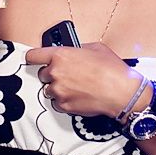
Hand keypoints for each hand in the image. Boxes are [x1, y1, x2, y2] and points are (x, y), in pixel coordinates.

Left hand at [26, 42, 141, 117]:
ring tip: (76, 86)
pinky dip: (65, 100)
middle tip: (69, 74)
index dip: (34, 57)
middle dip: (53, 74)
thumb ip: (77, 49)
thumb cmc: (112, 70)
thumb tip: (73, 51)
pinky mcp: (64, 106)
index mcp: (61, 55)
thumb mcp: (95, 48)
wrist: (122, 92)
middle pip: (42, 74)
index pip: (33, 56)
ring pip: (49, 89)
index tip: (35, 59)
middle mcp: (56, 73)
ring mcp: (59, 91)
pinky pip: (57, 102)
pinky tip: (78, 96)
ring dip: (58, 88)